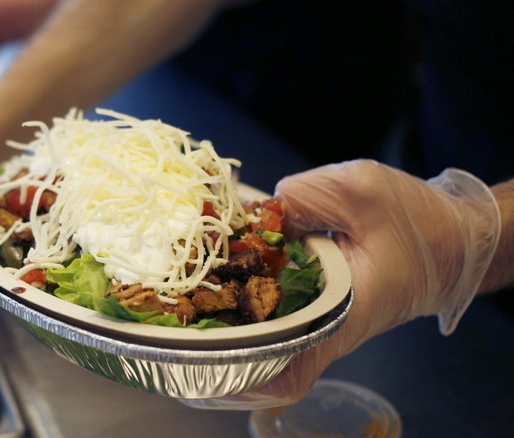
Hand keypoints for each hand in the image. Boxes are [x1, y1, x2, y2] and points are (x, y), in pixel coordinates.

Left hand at [182, 159, 500, 408]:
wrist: (448, 237)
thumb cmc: (417, 222)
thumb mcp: (363, 190)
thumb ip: (307, 196)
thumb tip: (256, 208)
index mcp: (339, 315)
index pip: (289, 369)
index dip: (245, 378)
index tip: (204, 366)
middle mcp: (323, 327)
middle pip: (260, 354)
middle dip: (214, 339)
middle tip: (168, 318)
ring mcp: (316, 318)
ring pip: (260, 331)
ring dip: (221, 315)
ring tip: (176, 297)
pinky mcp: (312, 302)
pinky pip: (268, 307)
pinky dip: (241, 292)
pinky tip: (212, 268)